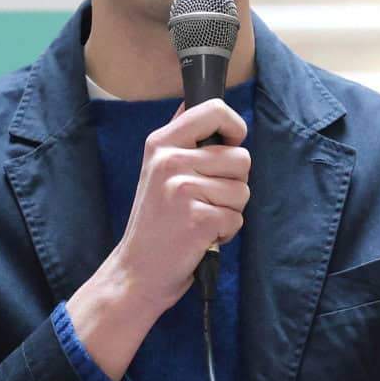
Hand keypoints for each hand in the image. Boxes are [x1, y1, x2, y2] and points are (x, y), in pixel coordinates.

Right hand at [66, 99, 249, 378]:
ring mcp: (183, 190)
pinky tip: (201, 237)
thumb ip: (182, 140)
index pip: (214, 110)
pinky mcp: (198, 218)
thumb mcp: (157, 171)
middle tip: (203, 201)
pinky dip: (226, 232)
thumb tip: (207, 110)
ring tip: (199, 219)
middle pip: (240, 157)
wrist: (137, 271)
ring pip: (243, 190)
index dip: (235, 127)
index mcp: (160, 143)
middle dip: (232, 183)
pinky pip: (237, 218)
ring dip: (229, 210)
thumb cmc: (155, 222)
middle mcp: (170, 161)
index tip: (231, 143)